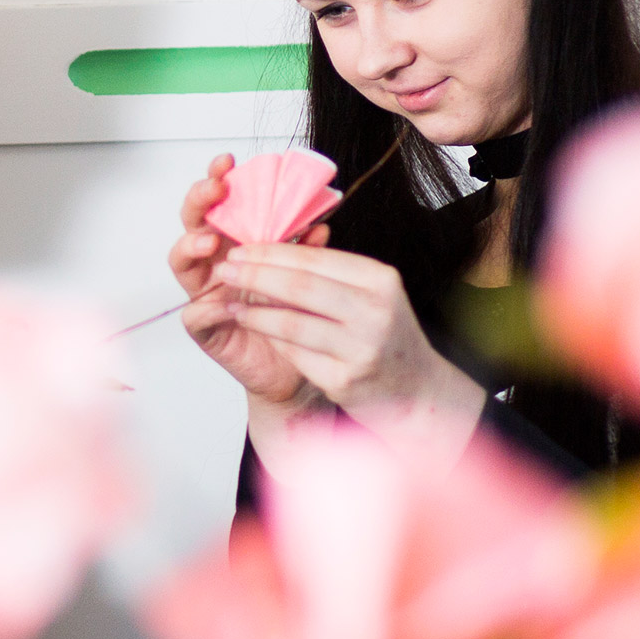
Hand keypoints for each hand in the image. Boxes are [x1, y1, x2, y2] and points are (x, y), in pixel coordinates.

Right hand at [169, 153, 330, 406]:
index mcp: (237, 243)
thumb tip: (319, 224)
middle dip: (199, 201)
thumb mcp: (303, 275)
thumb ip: (303, 249)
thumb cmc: (294, 318)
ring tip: (207, 240)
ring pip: (181, 261)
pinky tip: (220, 304)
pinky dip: (205, 308)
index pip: (222, 205)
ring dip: (191, 245)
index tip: (228, 161)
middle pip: (193, 223)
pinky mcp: (205, 328)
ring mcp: (206, 293)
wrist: (296, 368)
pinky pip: (194, 315)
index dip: (220, 180)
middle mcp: (215, 263)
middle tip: (214, 189)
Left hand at [217, 241, 487, 455]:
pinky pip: (295, 354)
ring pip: (292, 323)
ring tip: (229, 302)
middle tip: (224, 269)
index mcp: (379, 280)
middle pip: (300, 287)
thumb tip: (271, 250)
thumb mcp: (370, 294)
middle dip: (255, 276)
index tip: (239, 249)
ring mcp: (361, 349)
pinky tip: (251, 328)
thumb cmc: (383, 335)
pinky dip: (269, 338)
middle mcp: (374, 312)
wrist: (415, 389)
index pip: (314, 260)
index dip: (271, 253)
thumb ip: (329, 273)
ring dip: (254, 312)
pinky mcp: (344, 380)